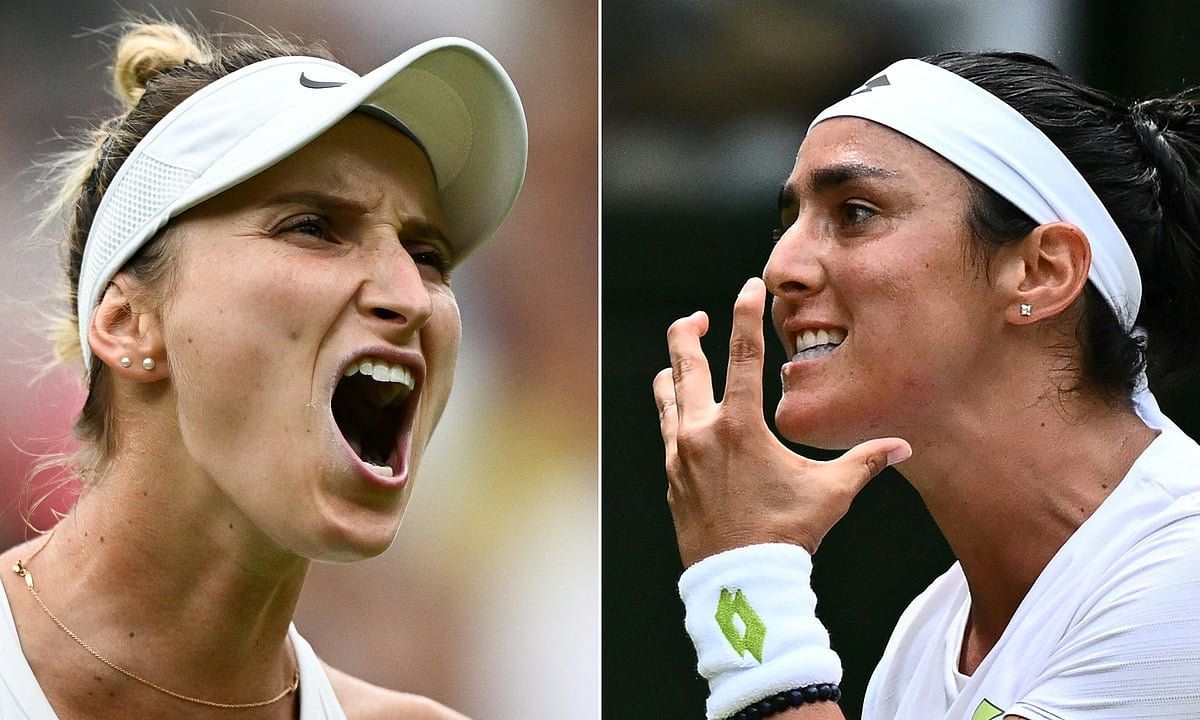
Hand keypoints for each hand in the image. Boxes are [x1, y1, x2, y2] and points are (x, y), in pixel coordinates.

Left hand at [654, 278, 910, 566]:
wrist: (737, 581)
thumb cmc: (783, 536)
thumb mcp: (830, 493)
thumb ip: (865, 462)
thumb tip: (903, 447)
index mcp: (739, 427)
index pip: (741, 354)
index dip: (744, 314)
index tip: (746, 287)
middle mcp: (701, 432)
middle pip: (685, 363)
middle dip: (690, 332)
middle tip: (699, 318)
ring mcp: (678, 454)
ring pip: (666, 395)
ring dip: (674, 372)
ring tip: (682, 364)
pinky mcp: (670, 476)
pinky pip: (666, 431)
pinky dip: (674, 415)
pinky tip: (686, 419)